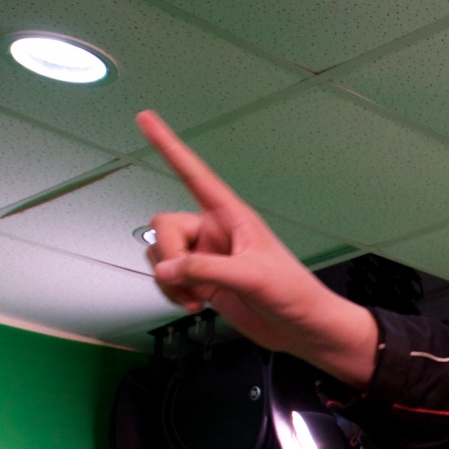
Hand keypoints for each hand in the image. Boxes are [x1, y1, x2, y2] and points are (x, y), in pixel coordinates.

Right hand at [136, 110, 377, 387]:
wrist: (302, 329)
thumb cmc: (295, 294)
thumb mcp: (252, 277)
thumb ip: (205, 269)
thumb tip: (165, 268)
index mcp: (232, 216)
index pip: (194, 175)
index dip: (169, 147)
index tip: (146, 119)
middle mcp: (215, 231)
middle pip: (163, 225)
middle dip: (168, 254)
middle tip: (186, 279)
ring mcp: (206, 257)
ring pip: (160, 254)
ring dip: (169, 278)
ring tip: (195, 297)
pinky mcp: (202, 281)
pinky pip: (167, 277)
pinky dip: (171, 291)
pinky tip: (193, 303)